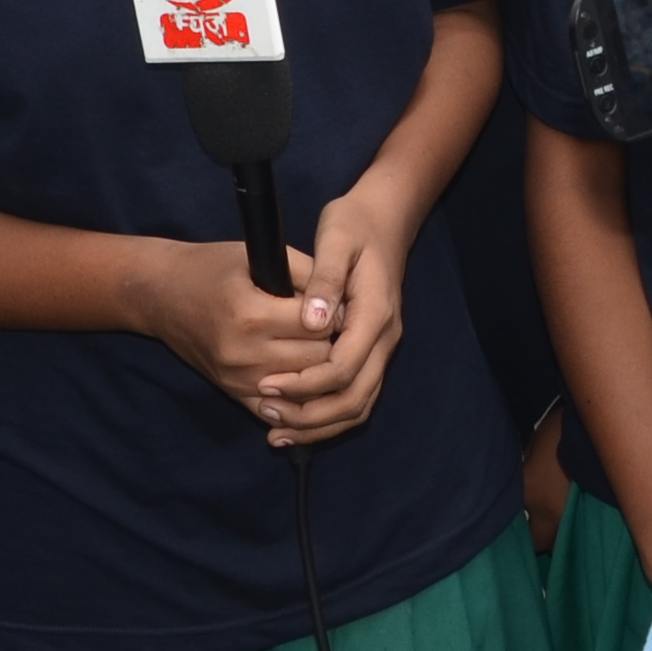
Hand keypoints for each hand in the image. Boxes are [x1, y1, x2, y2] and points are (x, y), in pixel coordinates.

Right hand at [119, 238, 343, 439]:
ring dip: (317, 367)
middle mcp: (243, 353)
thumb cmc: (210, 268)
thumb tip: (346, 302)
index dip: (335, 313)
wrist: (161, 295)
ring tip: (317, 343)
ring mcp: (237, 379)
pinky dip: (297, 394)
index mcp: (250, 314)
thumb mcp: (257, 256)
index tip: (339, 304)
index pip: (318, 325)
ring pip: (304, 386)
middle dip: (331, 342)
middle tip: (333, 326)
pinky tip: (303, 374)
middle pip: (316, 359)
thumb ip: (307, 275)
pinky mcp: (233, 393)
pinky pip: (281, 408)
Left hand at [246, 195, 412, 443]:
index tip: (267, 385)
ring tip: (275, 430)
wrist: (384, 220)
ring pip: (358, 406)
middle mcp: (385, 339)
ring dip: (317, 425)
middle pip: (354, 399)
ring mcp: (382, 349)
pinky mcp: (372, 353)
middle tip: (266, 413)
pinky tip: (295, 421)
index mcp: (376, 314)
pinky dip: (327, 417)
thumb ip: (325, 279)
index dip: (305, 383)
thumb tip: (311, 321)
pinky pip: (356, 397)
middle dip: (309, 415)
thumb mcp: (336, 238)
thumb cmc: (354, 225)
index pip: (343, 367)